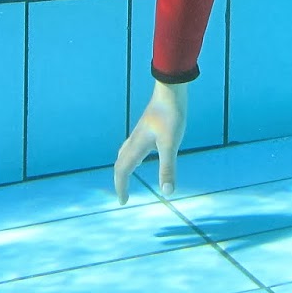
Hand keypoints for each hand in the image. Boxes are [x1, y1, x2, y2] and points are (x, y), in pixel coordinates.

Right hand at [113, 81, 188, 202]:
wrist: (170, 91)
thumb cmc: (171, 116)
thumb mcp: (171, 144)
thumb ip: (168, 168)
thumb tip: (167, 192)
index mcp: (137, 146)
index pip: (122, 171)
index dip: (121, 187)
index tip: (123, 202)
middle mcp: (135, 140)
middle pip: (120, 163)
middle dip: (120, 180)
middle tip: (123, 195)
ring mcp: (140, 133)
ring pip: (125, 154)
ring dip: (124, 168)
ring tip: (127, 178)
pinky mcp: (146, 128)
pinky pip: (133, 147)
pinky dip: (131, 157)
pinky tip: (142, 156)